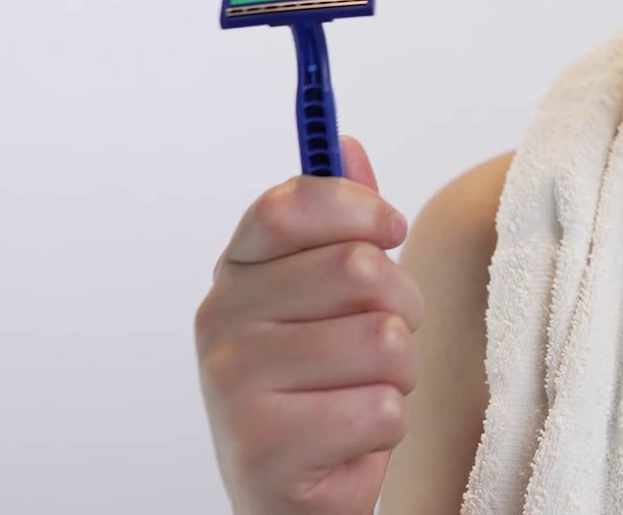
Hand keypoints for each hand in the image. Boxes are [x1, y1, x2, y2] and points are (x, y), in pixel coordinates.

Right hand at [195, 137, 423, 514]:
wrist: (291, 496)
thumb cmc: (322, 385)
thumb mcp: (329, 296)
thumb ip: (338, 222)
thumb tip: (346, 142)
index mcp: (238, 271)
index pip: (293, 202)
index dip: (360, 209)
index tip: (391, 230)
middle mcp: (220, 319)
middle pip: (360, 269)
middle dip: (402, 309)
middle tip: (382, 342)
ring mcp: (233, 384)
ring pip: (383, 340)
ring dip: (399, 374)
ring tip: (362, 393)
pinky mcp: (263, 447)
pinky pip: (380, 408)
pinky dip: (386, 428)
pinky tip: (349, 440)